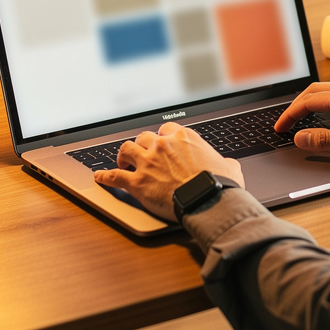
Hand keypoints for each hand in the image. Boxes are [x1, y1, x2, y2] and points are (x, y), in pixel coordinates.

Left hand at [94, 122, 243, 221]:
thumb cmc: (219, 185)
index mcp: (184, 138)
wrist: (208, 201)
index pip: (166, 128)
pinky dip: (105, 176)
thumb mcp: (230, 167)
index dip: (163, 137)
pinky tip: (99, 177)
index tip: (162, 143)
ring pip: (127, 149)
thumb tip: (229, 165)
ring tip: (122, 160)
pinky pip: (114, 176)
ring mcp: (148, 162)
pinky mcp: (138, 182)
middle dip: (143, 145)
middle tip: (142, 153)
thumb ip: (226, 162)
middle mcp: (163, 145)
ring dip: (123, 155)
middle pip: (144, 137)